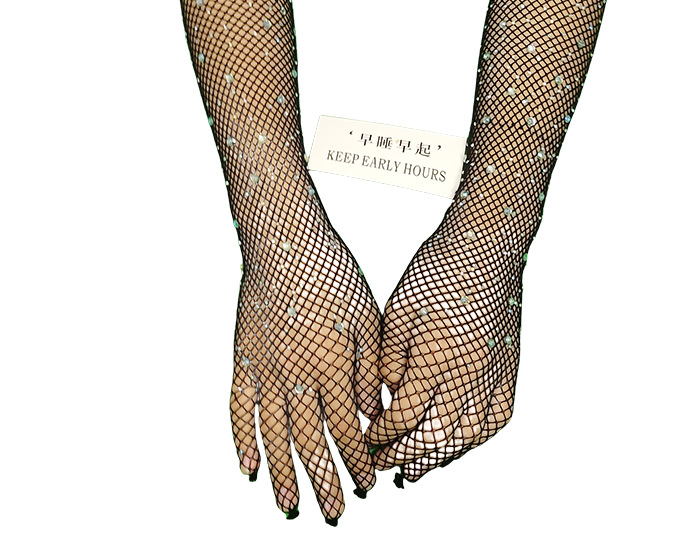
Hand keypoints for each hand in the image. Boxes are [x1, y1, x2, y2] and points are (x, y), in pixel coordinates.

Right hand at [229, 193, 381, 521]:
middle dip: (325, 480)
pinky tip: (249, 468)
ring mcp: (264, 369)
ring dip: (284, 474)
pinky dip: (242, 441)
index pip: (347, 429)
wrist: (284, 241)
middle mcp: (295, 376)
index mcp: (330, 365)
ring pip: (273, 435)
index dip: (358, 460)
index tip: (369, 483)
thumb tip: (372, 412)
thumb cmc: (331, 272)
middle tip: (336, 512)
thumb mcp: (365, 315)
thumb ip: (369, 367)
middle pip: (310, 442)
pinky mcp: (243, 358)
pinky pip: (239, 409)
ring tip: (291, 506)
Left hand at [365, 223, 523, 481]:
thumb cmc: (438, 269)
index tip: (366, 438)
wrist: (486, 245)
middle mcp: (470, 371)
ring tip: (417, 467)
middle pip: (435, 436)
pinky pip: (497, 418)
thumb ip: (389, 357)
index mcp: (437, 354)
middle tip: (384, 465)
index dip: (381, 434)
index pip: (404, 416)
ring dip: (440, 456)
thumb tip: (384, 397)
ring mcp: (494, 372)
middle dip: (404, 456)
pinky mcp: (509, 367)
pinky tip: (459, 441)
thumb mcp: (399, 308)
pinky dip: (476, 438)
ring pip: (469, 435)